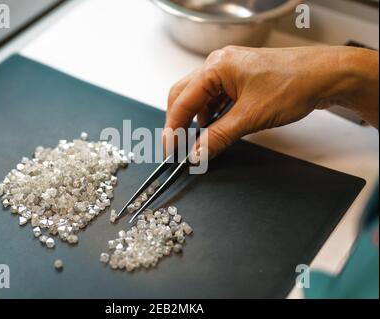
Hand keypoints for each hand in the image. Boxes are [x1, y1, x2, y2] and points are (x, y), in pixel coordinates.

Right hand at [164, 46, 378, 159]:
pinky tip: (216, 129)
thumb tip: (197, 154)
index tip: (170, 150)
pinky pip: (216, 98)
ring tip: (198, 141)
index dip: (172, 128)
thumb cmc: (293, 84)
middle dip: (179, 122)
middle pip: (185, 95)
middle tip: (177, 146)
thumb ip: (219, 136)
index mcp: (215, 67)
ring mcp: (230, 70)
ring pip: (200, 98)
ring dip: (196, 120)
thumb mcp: (250, 117)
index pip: (182, 101)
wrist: (325, 76)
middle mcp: (218, 65)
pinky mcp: (240, 79)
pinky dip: (212, 115)